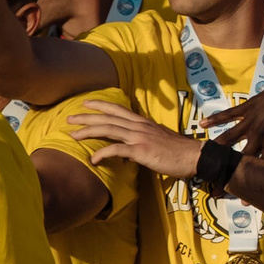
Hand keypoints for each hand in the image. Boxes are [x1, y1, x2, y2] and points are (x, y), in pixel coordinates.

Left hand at [70, 99, 201, 179]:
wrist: (194, 156)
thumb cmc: (178, 151)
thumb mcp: (159, 140)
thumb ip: (143, 141)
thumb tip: (129, 150)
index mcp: (144, 123)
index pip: (118, 109)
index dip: (101, 105)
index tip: (85, 103)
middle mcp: (139, 126)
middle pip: (108, 118)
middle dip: (86, 117)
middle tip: (69, 118)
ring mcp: (140, 137)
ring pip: (108, 129)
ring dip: (88, 131)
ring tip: (73, 136)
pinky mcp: (141, 150)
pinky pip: (116, 150)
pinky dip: (102, 154)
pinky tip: (92, 160)